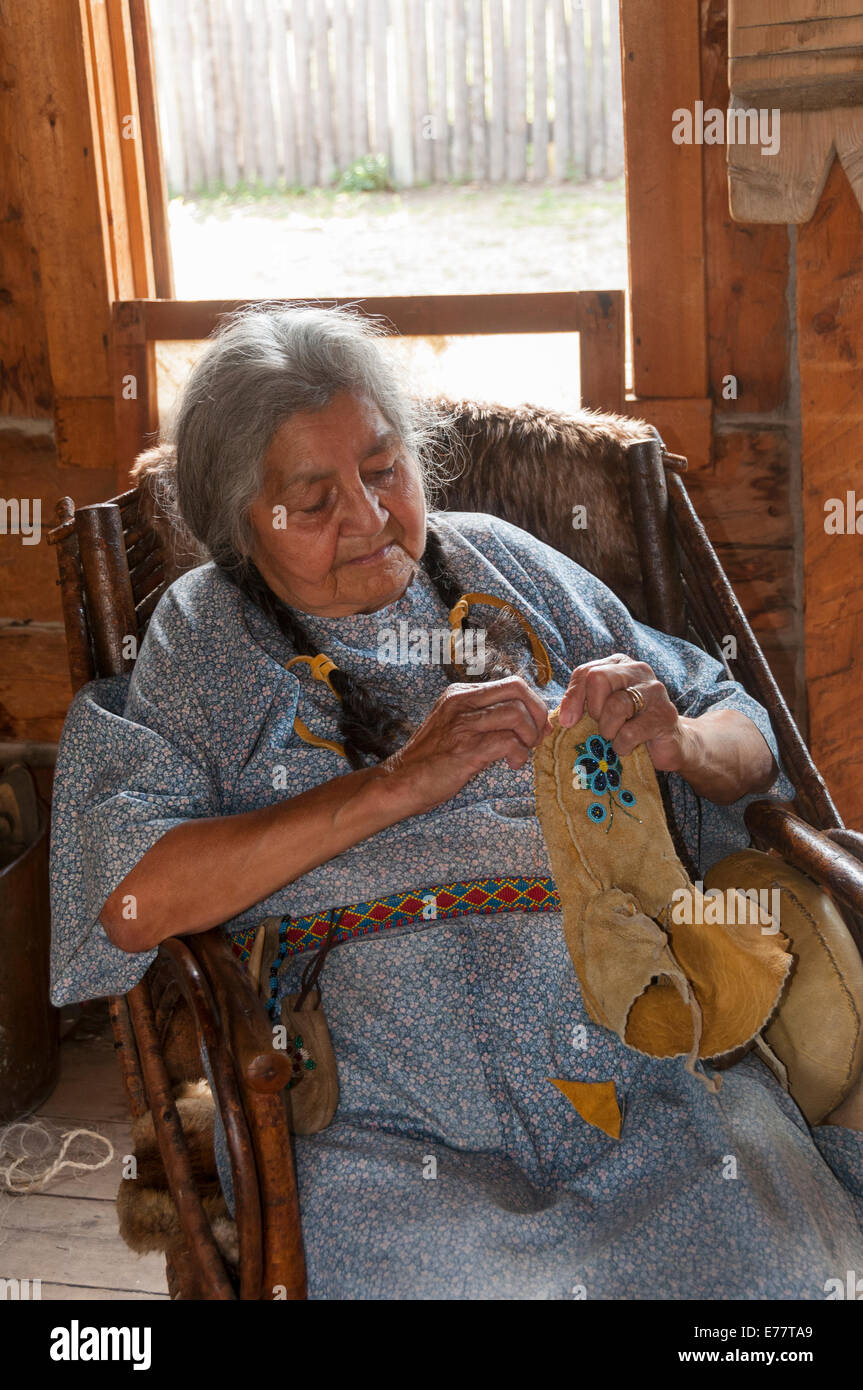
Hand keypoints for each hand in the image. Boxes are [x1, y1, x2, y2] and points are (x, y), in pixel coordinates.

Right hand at [382, 675, 553, 816]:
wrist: (400, 782)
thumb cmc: (432, 759)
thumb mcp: (456, 726)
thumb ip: (487, 718)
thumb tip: (533, 721)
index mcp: (460, 693)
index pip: (512, 683)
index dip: (533, 703)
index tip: (537, 726)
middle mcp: (461, 701)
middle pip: (518, 689)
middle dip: (538, 714)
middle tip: (535, 738)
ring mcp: (462, 724)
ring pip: (517, 714)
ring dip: (530, 736)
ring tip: (520, 752)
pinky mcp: (466, 748)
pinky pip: (509, 741)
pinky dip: (519, 754)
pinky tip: (511, 764)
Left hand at [558, 653, 693, 772]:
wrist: (670, 744)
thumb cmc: (629, 725)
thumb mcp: (601, 711)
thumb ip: (582, 705)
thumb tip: (562, 718)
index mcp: (619, 664)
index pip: (585, 671)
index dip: (573, 697)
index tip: (567, 721)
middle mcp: (638, 670)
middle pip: (597, 678)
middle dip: (593, 710)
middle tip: (602, 726)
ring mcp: (655, 691)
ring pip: (615, 705)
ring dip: (608, 730)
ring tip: (615, 737)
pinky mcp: (665, 715)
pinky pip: (630, 731)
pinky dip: (622, 745)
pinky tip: (628, 746)